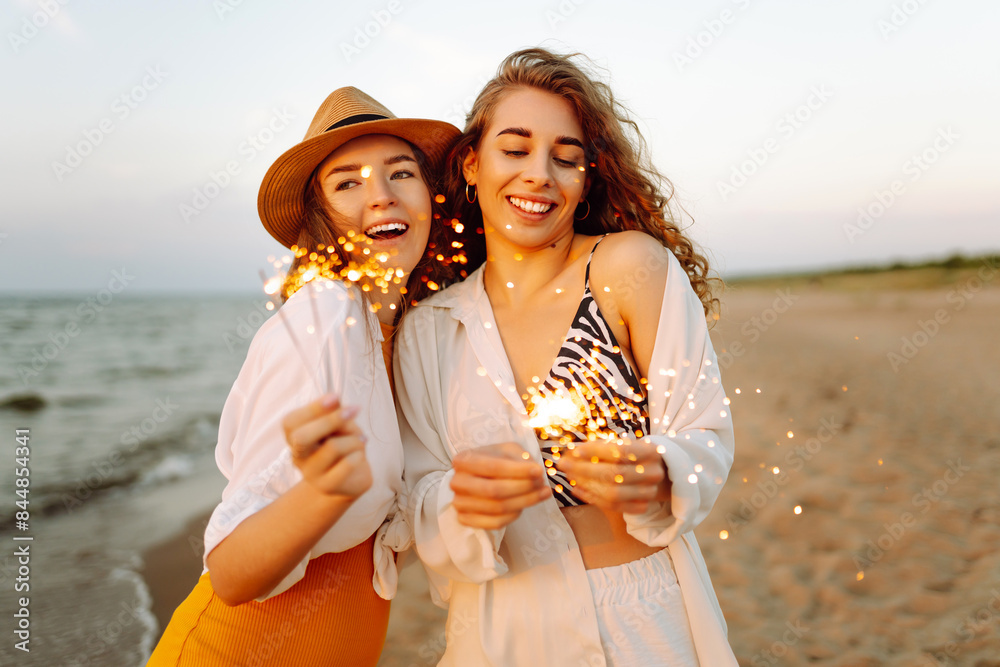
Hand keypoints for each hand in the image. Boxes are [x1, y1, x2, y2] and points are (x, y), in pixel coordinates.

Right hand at [282, 394, 371, 498]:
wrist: (352, 478)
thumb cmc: (344, 445)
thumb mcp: (341, 424)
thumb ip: (334, 412)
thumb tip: (334, 399)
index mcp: (295, 437)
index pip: (291, 422)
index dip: (312, 408)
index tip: (335, 397)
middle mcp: (298, 456)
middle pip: (301, 437)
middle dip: (330, 420)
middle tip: (355, 410)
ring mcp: (310, 474)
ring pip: (332, 447)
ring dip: (354, 439)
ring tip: (361, 440)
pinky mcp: (327, 486)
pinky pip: (347, 464)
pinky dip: (359, 454)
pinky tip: (360, 456)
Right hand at [449, 442, 551, 529]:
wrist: (478, 477)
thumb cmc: (495, 460)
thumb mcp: (507, 450)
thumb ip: (520, 457)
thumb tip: (535, 471)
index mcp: (463, 460)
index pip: (493, 467)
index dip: (518, 471)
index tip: (538, 470)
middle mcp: (457, 482)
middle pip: (494, 490)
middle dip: (523, 488)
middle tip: (542, 483)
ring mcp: (459, 503)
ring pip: (497, 508)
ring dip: (525, 501)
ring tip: (541, 493)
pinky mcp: (465, 520)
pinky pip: (495, 523)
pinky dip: (514, 515)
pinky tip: (525, 505)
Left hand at [554, 438, 670, 513]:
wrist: (658, 473)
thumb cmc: (633, 455)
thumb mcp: (623, 445)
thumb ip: (600, 447)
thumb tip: (570, 451)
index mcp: (650, 451)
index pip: (621, 451)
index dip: (596, 451)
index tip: (574, 450)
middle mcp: (653, 472)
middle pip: (615, 474)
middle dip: (585, 469)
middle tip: (563, 464)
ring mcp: (649, 492)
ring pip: (613, 493)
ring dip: (586, 485)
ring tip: (569, 476)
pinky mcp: (641, 506)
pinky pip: (613, 506)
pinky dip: (592, 498)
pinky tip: (577, 489)